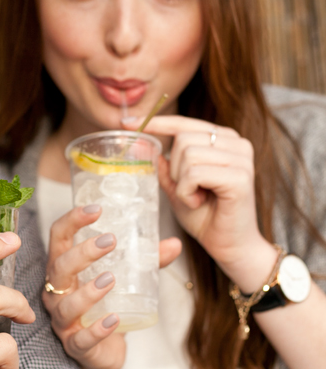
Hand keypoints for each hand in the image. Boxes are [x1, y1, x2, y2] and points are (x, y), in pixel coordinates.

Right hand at [43, 206, 180, 368]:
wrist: (102, 354)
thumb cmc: (106, 307)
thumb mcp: (124, 282)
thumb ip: (147, 263)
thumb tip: (175, 244)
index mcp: (64, 269)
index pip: (58, 238)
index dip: (72, 220)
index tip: (96, 208)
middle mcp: (56, 292)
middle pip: (59, 268)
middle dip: (82, 253)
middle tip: (110, 240)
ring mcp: (63, 321)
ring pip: (67, 305)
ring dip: (88, 291)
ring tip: (111, 279)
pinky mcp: (75, 345)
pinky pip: (81, 338)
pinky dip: (97, 330)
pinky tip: (114, 320)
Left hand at [143, 114, 276, 289]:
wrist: (230, 246)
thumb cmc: (206, 216)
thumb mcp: (177, 186)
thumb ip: (163, 165)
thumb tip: (141, 143)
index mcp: (223, 139)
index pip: (184, 124)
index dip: (156, 122)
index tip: (127, 123)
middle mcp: (236, 142)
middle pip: (183, 139)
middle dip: (175, 169)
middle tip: (189, 191)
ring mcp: (241, 158)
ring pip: (188, 155)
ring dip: (182, 183)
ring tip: (196, 198)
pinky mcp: (240, 177)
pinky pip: (195, 174)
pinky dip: (188, 192)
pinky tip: (200, 202)